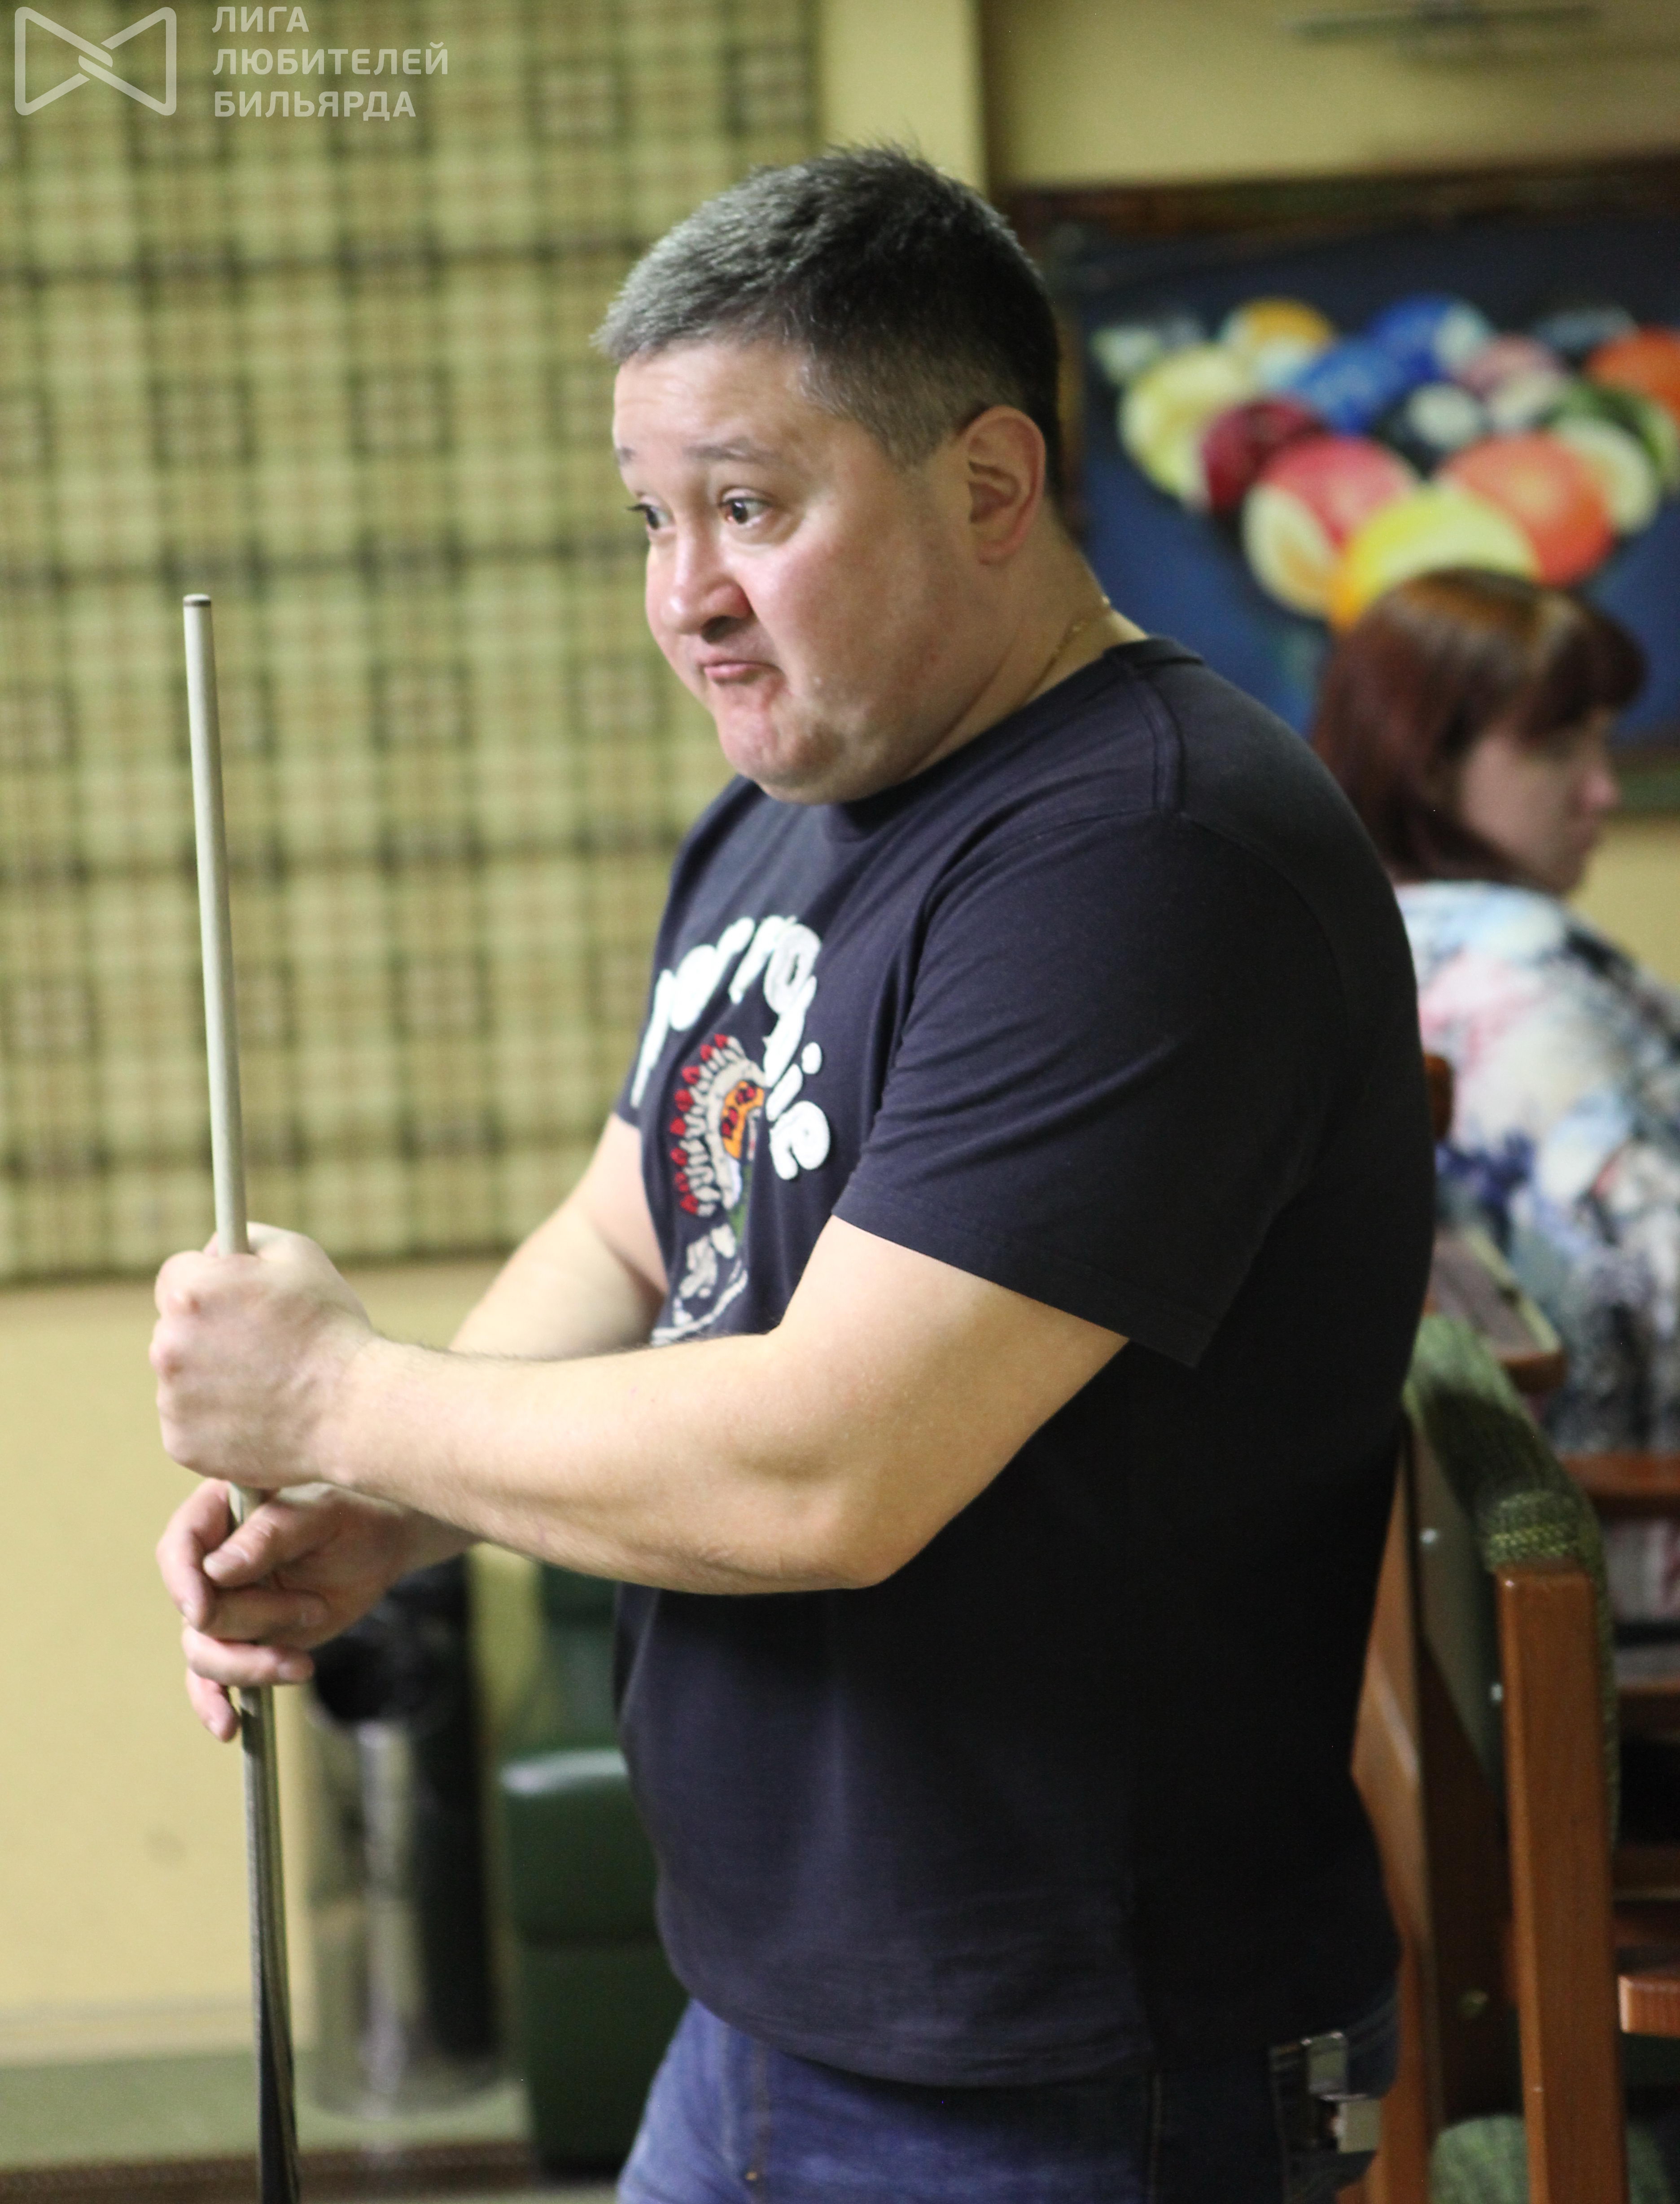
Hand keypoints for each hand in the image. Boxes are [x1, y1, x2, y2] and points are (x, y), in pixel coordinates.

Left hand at [152, 1224, 372, 1490]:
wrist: (352, 1409)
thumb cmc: (331, 1328)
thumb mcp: (299, 1254)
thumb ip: (247, 1236)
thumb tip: (215, 1248)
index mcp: (189, 1293)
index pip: (175, 1275)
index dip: (211, 1283)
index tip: (237, 1300)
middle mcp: (167, 1345)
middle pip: (173, 1329)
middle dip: (207, 1332)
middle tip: (260, 1345)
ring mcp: (171, 1400)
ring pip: (182, 1377)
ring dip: (210, 1376)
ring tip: (266, 1383)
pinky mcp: (181, 1443)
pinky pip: (189, 1422)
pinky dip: (215, 1420)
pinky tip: (257, 1413)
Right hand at [156, 1479, 438, 1740]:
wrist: (380, 1547)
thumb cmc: (353, 1517)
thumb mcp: (322, 1515)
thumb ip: (270, 1536)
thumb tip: (215, 1572)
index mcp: (218, 1514)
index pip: (180, 1547)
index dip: (183, 1582)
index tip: (204, 1612)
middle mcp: (209, 1563)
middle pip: (198, 1611)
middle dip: (255, 1620)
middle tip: (315, 1611)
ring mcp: (222, 1606)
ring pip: (204, 1651)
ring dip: (252, 1663)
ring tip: (303, 1663)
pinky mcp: (240, 1641)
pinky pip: (210, 1679)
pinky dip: (214, 1702)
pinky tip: (228, 1725)